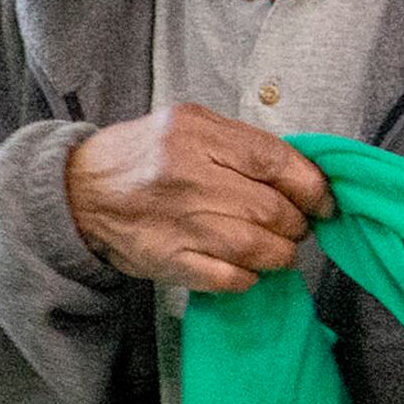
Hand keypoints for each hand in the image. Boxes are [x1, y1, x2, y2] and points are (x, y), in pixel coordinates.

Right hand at [64, 104, 331, 291]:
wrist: (78, 192)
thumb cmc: (143, 155)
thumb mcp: (188, 125)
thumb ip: (240, 143)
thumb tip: (302, 173)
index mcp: (196, 134)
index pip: (274, 162)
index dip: (311, 186)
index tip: (324, 201)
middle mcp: (187, 176)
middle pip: (271, 209)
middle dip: (296, 223)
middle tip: (294, 225)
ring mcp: (177, 222)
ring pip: (256, 248)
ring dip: (280, 253)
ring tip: (277, 248)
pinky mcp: (167, 260)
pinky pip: (229, 278)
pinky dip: (249, 276)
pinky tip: (246, 267)